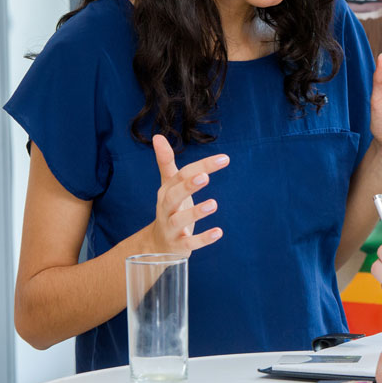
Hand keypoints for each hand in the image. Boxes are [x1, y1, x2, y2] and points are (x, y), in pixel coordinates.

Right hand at [148, 134, 228, 254]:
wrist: (156, 246)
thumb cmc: (170, 209)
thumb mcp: (168, 186)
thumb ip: (166, 163)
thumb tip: (157, 136)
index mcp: (167, 191)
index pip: (182, 175)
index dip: (203, 166)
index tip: (225, 159)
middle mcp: (166, 208)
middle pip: (174, 196)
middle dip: (188, 186)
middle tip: (204, 177)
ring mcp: (171, 228)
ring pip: (179, 220)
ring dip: (196, 212)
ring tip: (214, 204)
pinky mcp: (178, 246)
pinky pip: (189, 243)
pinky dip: (203, 239)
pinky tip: (219, 232)